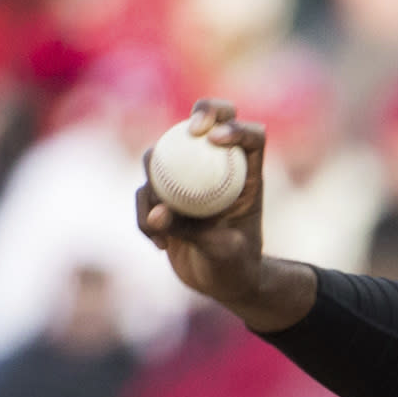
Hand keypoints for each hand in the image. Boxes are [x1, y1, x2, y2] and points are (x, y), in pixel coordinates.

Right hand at [138, 99, 313, 332]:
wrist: (222, 283)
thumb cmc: (235, 266)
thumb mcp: (220, 250)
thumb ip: (190, 230)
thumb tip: (156, 213)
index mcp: (246, 177)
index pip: (251, 137)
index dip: (236, 126)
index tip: (215, 139)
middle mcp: (218, 168)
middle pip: (211, 121)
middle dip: (202, 113)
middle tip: (192, 131)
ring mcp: (189, 176)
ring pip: (165, 154)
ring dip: (156, 184)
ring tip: (163, 226)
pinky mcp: (165, 192)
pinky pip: (146, 193)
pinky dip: (146, 217)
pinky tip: (159, 244)